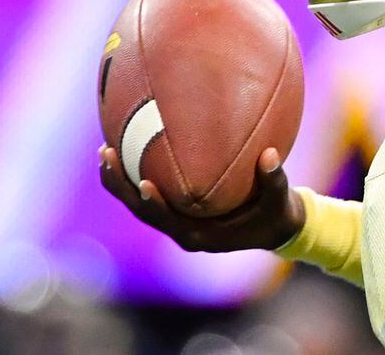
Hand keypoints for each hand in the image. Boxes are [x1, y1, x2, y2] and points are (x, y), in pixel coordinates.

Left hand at [99, 144, 304, 251]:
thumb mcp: (279, 200)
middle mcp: (182, 231)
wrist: (273, 230)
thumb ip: (274, 179)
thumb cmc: (275, 215)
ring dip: (120, 180)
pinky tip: (128, 150)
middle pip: (140, 210)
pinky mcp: (177, 212)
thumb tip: (270, 154)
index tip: (143, 182)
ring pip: (138, 204)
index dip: (153, 203)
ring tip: (105, 150)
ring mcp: (177, 222)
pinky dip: (135, 176)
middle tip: (106, 153)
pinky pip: (149, 195)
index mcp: (201, 235)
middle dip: (120, 185)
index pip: (168, 221)